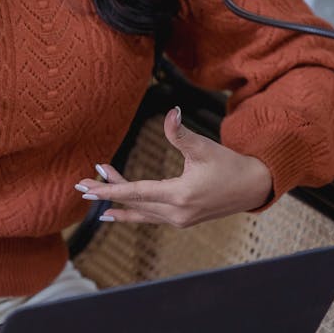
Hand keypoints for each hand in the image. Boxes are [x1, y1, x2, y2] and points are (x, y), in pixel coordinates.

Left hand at [74, 107, 272, 226]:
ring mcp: (179, 220)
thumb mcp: (204, 147)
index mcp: (180, 195)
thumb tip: (171, 112)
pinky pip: (149, 217)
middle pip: (134, 202)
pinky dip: (131, 213)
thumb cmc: (228, 164)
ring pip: (140, 211)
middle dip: (107, 192)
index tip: (87, 190)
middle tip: (81, 184)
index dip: (110, 189)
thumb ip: (181, 133)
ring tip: (95, 190)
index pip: (137, 193)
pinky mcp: (182, 220)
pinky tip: (114, 212)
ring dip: (118, 200)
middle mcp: (177, 213)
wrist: (252, 187)